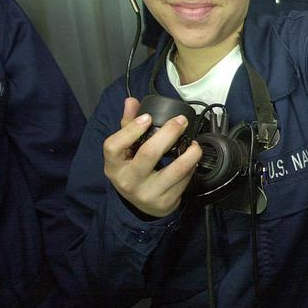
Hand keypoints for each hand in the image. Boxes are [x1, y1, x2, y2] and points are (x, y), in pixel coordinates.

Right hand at [102, 97, 201, 216]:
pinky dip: (191, 167)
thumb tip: (131, 101)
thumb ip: (128, 126)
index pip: (113, 147)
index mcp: (113, 167)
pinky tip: (192, 160)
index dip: (131, 130)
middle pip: (148, 154)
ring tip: (194, 144)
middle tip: (181, 121)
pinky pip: (184, 181)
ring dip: (190, 154)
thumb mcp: (125, 152)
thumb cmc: (132, 171)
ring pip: (174, 170)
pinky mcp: (165, 203)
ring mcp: (147, 194)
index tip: (148, 117)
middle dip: (169, 133)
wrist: (142, 205)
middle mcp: (128, 182)